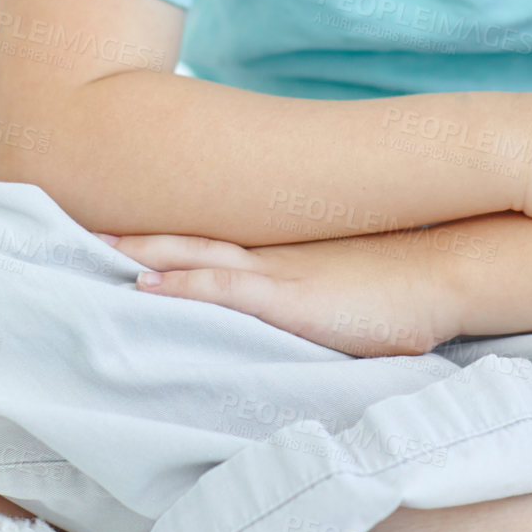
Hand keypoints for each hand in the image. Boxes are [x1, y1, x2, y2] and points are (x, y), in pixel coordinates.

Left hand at [96, 225, 470, 357]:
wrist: (442, 274)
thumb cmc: (402, 288)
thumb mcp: (348, 284)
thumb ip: (316, 290)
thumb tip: (303, 301)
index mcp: (284, 252)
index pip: (214, 240)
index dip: (169, 237)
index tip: (126, 233)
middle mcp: (272, 254)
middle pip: (193, 240)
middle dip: (141, 238)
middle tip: (90, 230)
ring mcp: (277, 273)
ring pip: (196, 258)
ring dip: (147, 256)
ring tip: (100, 252)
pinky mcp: (288, 298)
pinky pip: (223, 290)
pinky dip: (181, 287)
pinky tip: (147, 287)